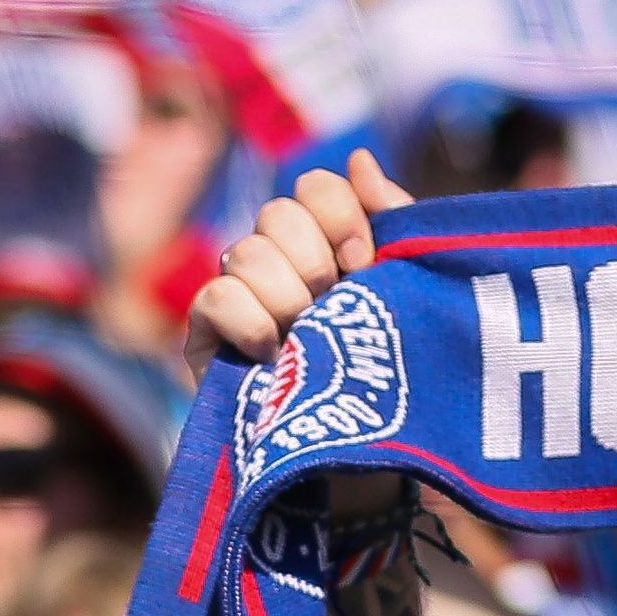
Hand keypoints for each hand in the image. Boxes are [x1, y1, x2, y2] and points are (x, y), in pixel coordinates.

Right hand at [183, 149, 415, 374]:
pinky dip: (248, 320)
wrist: (364, 456)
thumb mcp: (408, 290)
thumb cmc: (390, 371)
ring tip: (305, 338)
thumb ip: (393, 221)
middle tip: (334, 305)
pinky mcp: (208, 337)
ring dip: (286, 298)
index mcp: (327, 245)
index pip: (316, 188)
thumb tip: (359, 159)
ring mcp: (240, 297)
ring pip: (245, 251)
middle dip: (316, 261)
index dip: (340, 214)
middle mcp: (279, 263)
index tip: (365, 261)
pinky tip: (272, 353)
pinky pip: (214, 295)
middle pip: (279, 212)